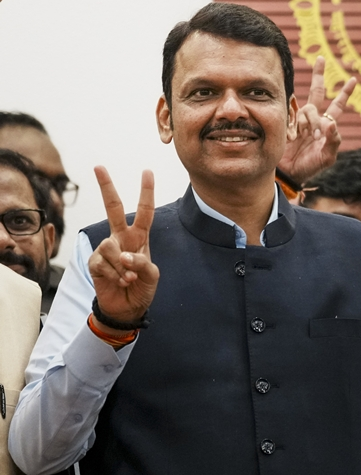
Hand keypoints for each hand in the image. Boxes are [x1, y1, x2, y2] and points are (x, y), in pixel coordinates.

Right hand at [88, 167, 159, 329]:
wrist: (127, 308)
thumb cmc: (141, 288)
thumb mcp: (151, 276)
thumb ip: (142, 263)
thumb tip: (126, 256)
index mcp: (139, 237)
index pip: (145, 212)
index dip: (146, 192)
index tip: (147, 172)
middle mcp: (121, 238)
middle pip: (113, 208)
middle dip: (107, 187)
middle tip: (99, 166)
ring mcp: (106, 249)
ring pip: (111, 247)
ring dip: (124, 266)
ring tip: (129, 279)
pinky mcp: (94, 262)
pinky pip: (104, 263)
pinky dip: (115, 275)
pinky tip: (119, 282)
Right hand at [278, 56, 356, 183]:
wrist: (288, 174)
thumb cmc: (310, 167)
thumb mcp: (327, 157)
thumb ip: (333, 141)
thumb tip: (332, 122)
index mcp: (326, 126)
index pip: (337, 106)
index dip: (344, 93)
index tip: (353, 79)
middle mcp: (313, 119)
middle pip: (317, 92)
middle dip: (319, 75)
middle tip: (321, 59)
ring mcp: (298, 119)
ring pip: (307, 109)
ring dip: (310, 122)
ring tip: (308, 138)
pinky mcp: (285, 121)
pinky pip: (291, 114)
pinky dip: (295, 123)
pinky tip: (293, 136)